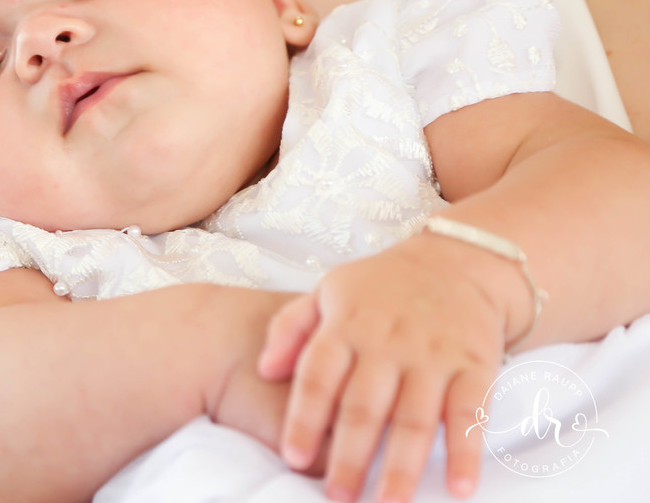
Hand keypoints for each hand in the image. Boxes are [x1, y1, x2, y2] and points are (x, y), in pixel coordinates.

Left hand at [257, 241, 507, 501]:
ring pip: (414, 418)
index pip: (318, 377)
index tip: (292, 458)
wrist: (457, 260)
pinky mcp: (475, 365)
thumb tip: (264, 370)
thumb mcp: (326, 292)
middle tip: (337, 498)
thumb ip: (289, 329)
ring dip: (402, 466)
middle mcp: (387, 342)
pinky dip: (466, 451)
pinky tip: (459, 488)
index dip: (303, 419)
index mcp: (346, 325)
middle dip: (349, 457)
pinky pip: (470, 413)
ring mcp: (432, 355)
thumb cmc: (379, 286)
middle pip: (363, 407)